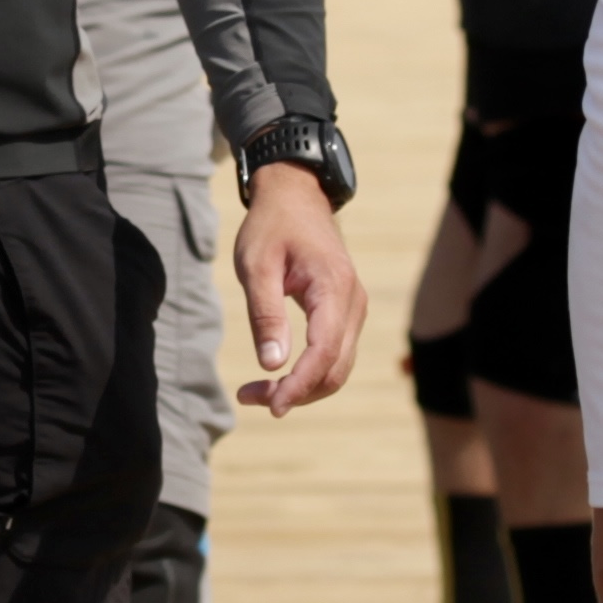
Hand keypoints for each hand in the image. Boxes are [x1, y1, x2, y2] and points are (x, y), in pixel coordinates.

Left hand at [229, 163, 364, 416]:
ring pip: (338, 367)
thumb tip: (272, 364)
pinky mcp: (346, 313)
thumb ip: (265, 314)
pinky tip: (277, 376)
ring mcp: (353, 308)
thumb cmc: (272, 226)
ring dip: (302, 388)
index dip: (300, 385)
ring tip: (256, 391)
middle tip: (249, 397)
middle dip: (296, 393)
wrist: (296, 196)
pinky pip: (335, 354)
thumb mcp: (256, 266)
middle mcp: (353, 302)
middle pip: (335, 368)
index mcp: (334, 287)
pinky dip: (309, 374)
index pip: (324, 352)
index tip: (271, 406)